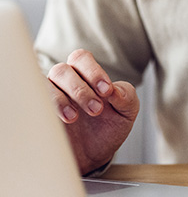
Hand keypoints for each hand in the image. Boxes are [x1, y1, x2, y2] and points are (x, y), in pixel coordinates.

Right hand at [47, 49, 138, 174]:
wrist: (93, 157)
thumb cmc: (108, 128)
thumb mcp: (126, 112)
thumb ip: (126, 95)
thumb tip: (115, 90)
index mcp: (85, 75)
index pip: (81, 58)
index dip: (93, 71)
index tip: (106, 91)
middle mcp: (64, 82)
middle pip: (62, 70)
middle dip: (80, 89)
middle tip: (96, 110)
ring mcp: (49, 98)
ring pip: (45, 84)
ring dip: (60, 99)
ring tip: (74, 118)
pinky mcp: (39, 116)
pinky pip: (33, 103)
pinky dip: (46, 109)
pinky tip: (60, 123)